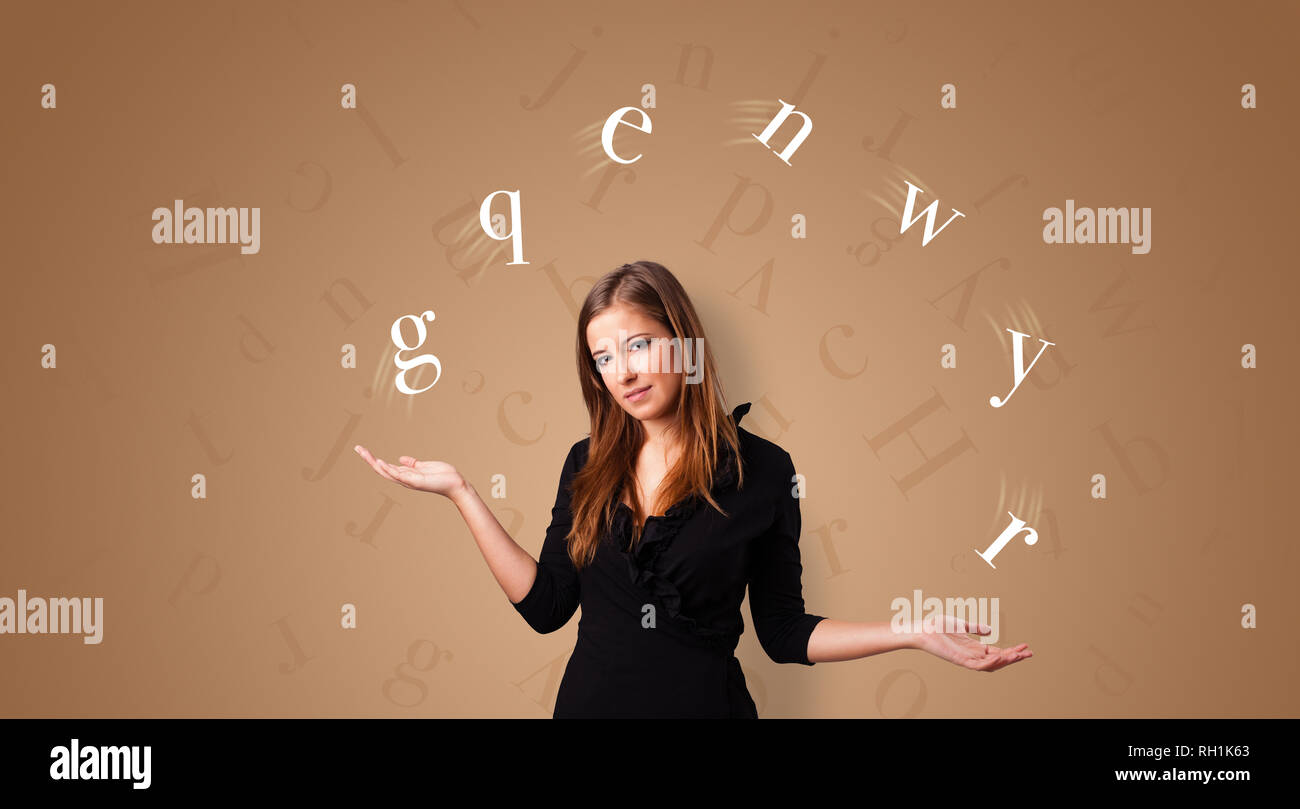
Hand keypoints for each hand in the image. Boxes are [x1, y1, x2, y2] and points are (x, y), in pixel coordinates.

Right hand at [354, 444, 466, 499]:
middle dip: (368, 459)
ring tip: (364, 453)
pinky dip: (389, 470)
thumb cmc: (442, 476)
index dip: (372, 459)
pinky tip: (380, 462)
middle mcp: (404, 479)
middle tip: (357, 448)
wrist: (455, 483)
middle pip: (381, 469)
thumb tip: (401, 459)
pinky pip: (399, 476)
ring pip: (386, 472)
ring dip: (374, 463)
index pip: (385, 466)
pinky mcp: (416, 481)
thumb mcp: (424, 466)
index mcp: (405, 474)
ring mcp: (409, 481)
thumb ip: (412, 463)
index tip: (362, 449)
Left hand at [910, 614, 1032, 671]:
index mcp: (974, 647)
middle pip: (998, 660)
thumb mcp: (962, 625)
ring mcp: (967, 659)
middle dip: (1014, 657)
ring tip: (1019, 656)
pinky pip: (978, 666)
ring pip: (991, 665)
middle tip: (1030, 653)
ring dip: (1006, 661)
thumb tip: (991, 631)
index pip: (998, 652)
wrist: (923, 629)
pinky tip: (1000, 658)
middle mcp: (973, 655)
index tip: (1025, 647)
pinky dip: (990, 663)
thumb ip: (976, 628)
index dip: (1012, 651)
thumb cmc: (938, 627)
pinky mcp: (959, 661)